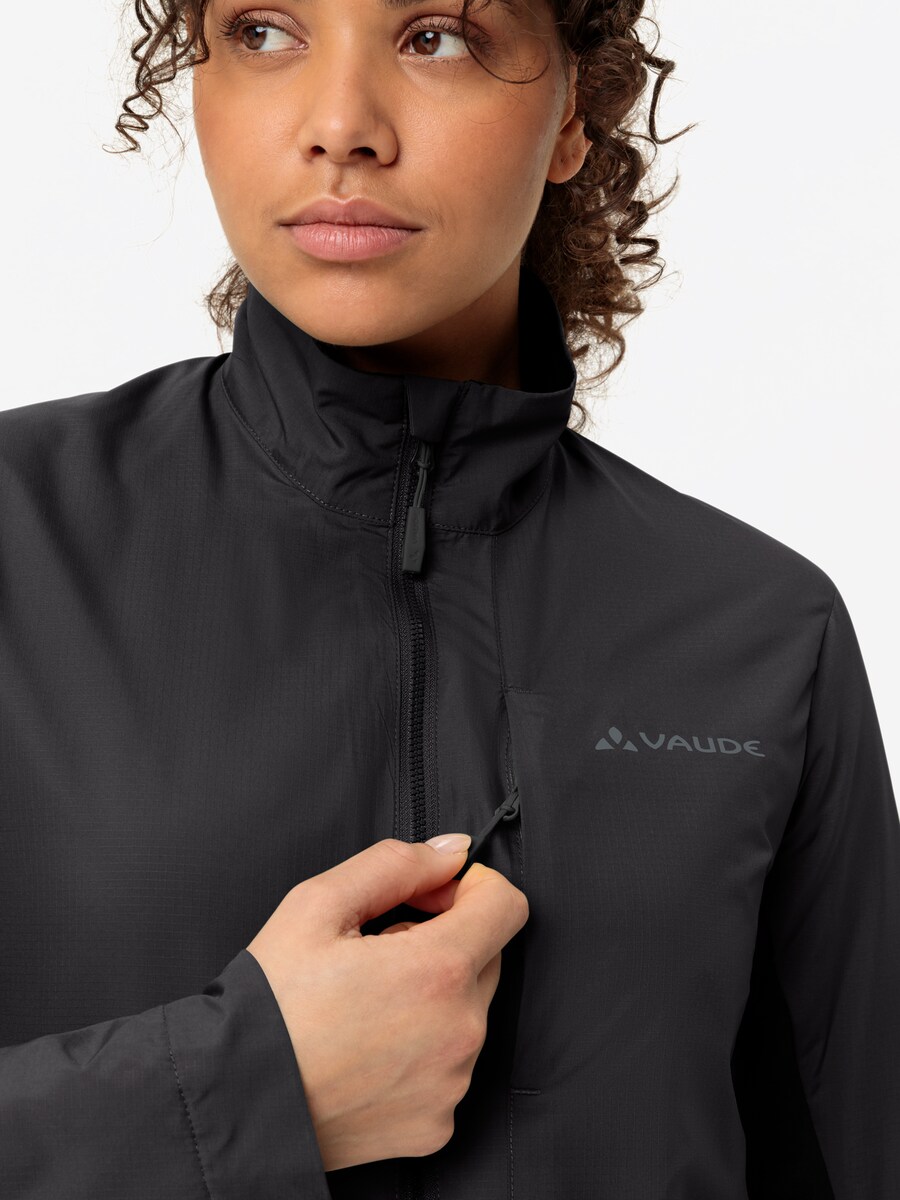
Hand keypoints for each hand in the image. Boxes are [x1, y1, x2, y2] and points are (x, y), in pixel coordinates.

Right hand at [246, 836, 528, 1171]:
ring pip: (468, 1011)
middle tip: (379, 952)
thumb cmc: (270, 1004)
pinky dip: (423, 1049)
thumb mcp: (317, 905)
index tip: (429, 897)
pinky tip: (369, 1048)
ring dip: (433, 996)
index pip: (506, 905)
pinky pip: (451, 1066)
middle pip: (488, 956)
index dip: (469, 887)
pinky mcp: (438, 1124)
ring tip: (366, 1004)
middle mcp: (459, 1031)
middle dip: (445, 940)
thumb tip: (452, 852)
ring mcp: (452, 1083)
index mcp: (437, 970)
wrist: (236, 1100)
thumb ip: (395, 864)